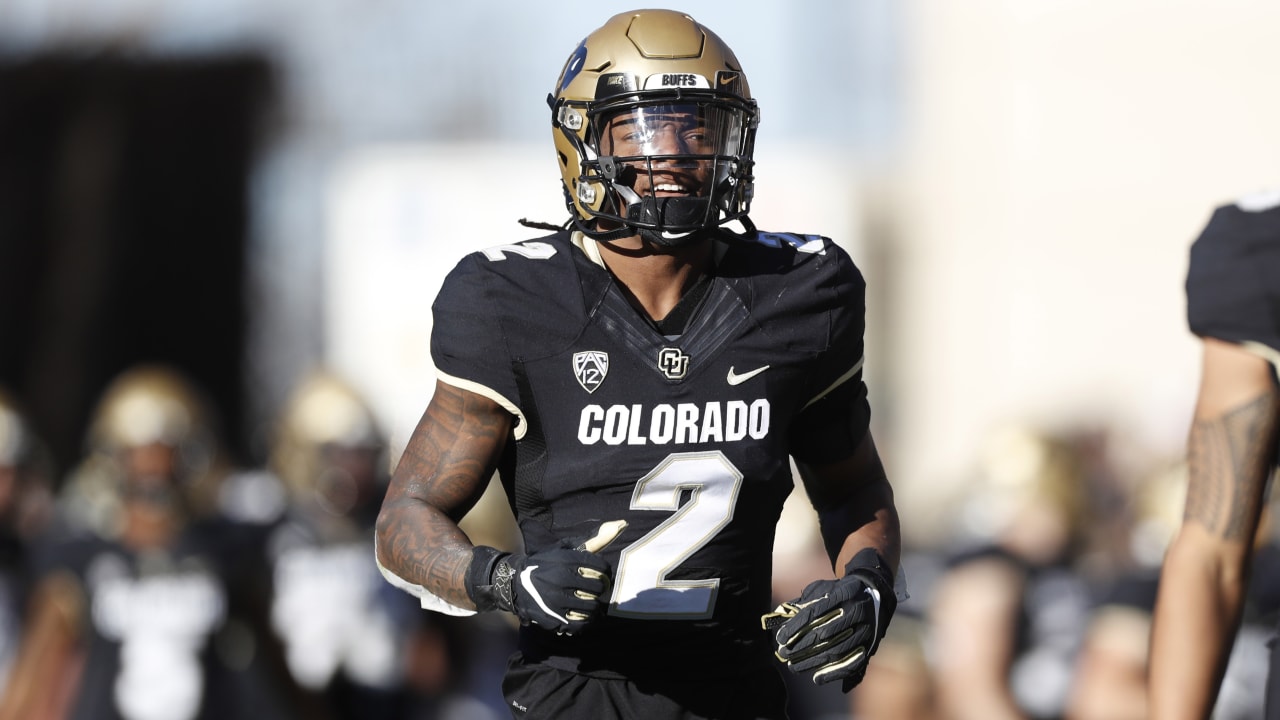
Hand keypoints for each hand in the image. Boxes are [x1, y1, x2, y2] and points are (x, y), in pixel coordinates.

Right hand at [468, 520, 625, 634]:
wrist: (515, 584)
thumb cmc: (546, 564)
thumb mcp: (565, 549)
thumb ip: (593, 541)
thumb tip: (621, 524)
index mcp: (566, 560)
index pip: (601, 568)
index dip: (604, 572)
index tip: (599, 574)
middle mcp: (562, 580)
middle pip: (598, 588)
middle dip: (599, 589)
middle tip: (593, 589)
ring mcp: (557, 601)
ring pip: (592, 608)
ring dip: (594, 606)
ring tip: (588, 602)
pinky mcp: (553, 618)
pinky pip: (581, 624)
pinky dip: (586, 621)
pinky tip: (582, 614)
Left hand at [763, 548, 895, 691]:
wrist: (874, 594)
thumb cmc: (840, 592)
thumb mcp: (823, 588)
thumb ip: (804, 601)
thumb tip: (781, 616)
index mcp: (844, 592)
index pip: (814, 612)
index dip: (795, 626)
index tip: (781, 638)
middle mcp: (857, 610)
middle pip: (824, 633)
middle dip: (800, 646)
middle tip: (783, 654)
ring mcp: (866, 629)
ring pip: (836, 650)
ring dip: (812, 661)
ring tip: (793, 666)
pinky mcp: (871, 644)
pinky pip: (852, 663)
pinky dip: (833, 673)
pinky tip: (817, 678)